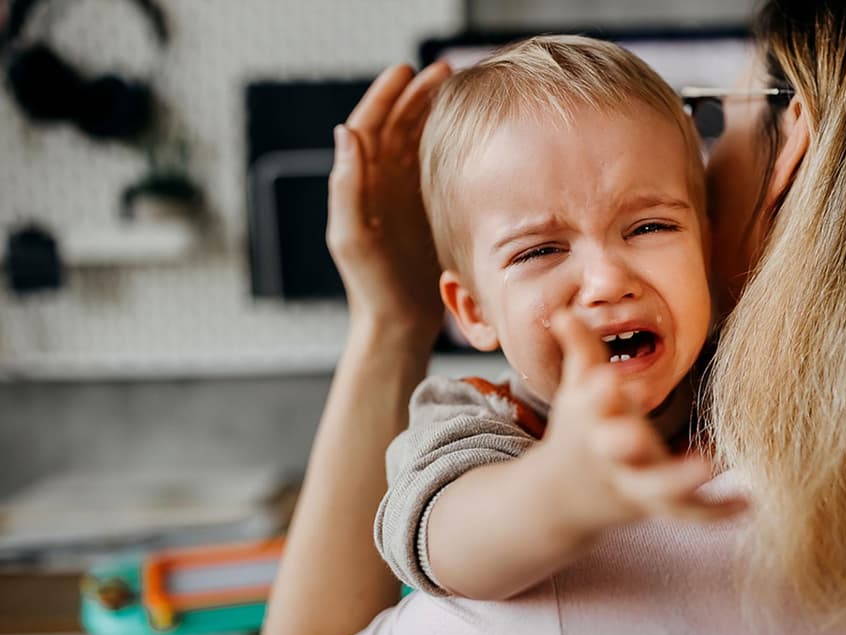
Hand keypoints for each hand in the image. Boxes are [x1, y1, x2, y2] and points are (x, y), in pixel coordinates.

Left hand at [327, 62, 451, 340]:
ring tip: (458, 91)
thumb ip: (346, 186)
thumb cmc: (371, 286)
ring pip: (417, 141)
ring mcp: (403, 196)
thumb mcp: (352, 236)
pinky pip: (435, 166)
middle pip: (397, 125)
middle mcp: (380, 184)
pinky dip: (448, 143)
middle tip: (444, 71)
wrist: (398, 322)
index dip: (385, 95)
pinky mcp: (425, 211)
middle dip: (417, 95)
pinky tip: (468, 132)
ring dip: (433, 113)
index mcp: (359, 184)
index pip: (369, 126)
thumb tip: (346, 132)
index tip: (406, 71)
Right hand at [544, 311, 745, 530]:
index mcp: (590, 423)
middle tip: (637, 434)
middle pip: (616, 450)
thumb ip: (580, 349)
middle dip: (624, 442)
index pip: (591, 404)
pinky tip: (749, 501)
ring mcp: (632, 484)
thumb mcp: (576, 391)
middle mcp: (610, 455)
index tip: (607, 378)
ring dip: (681, 479)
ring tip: (710, 466)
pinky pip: (689, 511)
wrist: (558, 501)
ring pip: (656, 487)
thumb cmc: (578, 432)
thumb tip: (562, 310)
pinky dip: (717, 510)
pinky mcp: (655, 506)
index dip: (598, 393)